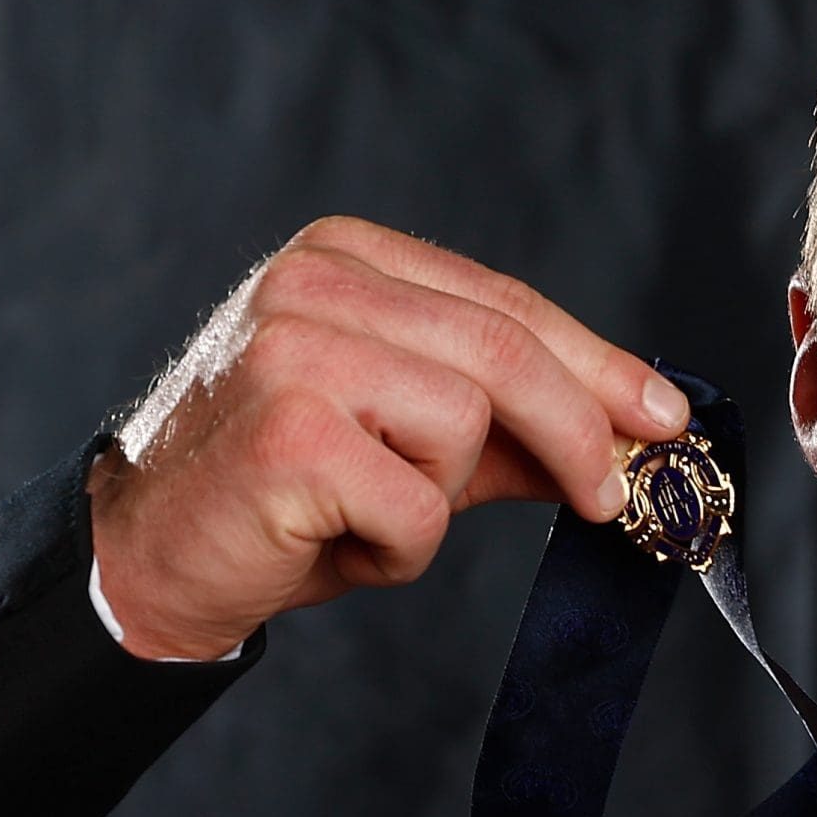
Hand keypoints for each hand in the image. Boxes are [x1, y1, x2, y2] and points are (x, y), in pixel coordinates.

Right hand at [87, 216, 688, 658]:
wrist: (151, 560)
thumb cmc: (289, 497)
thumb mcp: (417, 447)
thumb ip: (513, 428)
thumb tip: (633, 434)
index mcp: (344, 256)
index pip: (505, 301)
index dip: (599, 364)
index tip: (664, 417)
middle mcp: (312, 281)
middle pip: (506, 351)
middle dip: (579, 434)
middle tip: (612, 498)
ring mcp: (294, 347)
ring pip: (468, 424)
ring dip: (441, 500)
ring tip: (371, 515)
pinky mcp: (290, 429)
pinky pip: (421, 503)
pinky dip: (401, 547)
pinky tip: (334, 540)